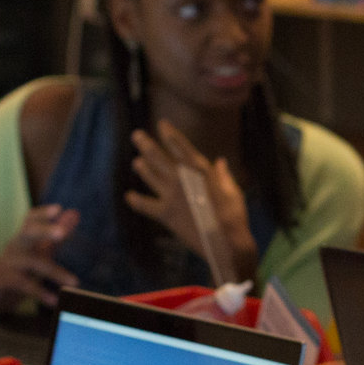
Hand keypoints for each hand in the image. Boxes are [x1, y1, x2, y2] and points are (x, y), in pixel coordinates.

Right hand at [0, 204, 78, 311]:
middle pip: (27, 233)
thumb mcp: (37, 253)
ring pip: (33, 263)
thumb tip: (75, 213)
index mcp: (23, 238)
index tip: (58, 209)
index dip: (42, 214)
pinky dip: (41, 293)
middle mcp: (14, 247)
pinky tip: (54, 300)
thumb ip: (56, 235)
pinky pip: (25, 285)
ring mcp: (8, 264)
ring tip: (75, 282)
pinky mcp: (4, 281)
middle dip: (44, 231)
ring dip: (55, 272)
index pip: (30, 220)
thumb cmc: (18, 270)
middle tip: (62, 233)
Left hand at [125, 120, 258, 281]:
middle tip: (136, 135)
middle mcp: (182, 178)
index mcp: (200, 170)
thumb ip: (223, 175)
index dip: (169, 133)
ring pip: (150, 176)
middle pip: (158, 156)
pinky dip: (136, 201)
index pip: (180, 145)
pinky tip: (129, 196)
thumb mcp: (233, 191)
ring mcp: (172, 195)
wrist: (226, 241)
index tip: (162, 123)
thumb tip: (220, 162)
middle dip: (146, 144)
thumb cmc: (235, 216)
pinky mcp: (166, 214)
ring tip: (136, 162)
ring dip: (142, 168)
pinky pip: (146, 205)